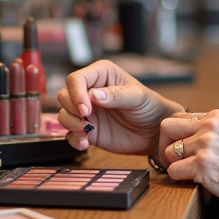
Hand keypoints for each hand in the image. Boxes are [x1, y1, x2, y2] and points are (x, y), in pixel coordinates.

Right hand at [56, 59, 179, 155]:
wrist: (155, 132)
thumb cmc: (149, 106)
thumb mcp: (137, 97)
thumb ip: (116, 95)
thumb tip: (93, 95)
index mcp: (101, 75)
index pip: (76, 79)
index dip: (76, 94)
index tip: (85, 109)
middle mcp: (90, 91)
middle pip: (64, 95)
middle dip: (71, 108)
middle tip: (86, 120)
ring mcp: (87, 112)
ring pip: (64, 114)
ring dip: (70, 124)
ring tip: (86, 132)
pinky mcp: (88, 130)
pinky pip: (70, 134)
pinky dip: (74, 139)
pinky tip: (86, 143)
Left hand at [158, 109, 218, 211]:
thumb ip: (210, 131)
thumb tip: (186, 137)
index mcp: (215, 116)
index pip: (178, 117)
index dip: (175, 135)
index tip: (182, 148)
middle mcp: (209, 126)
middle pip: (167, 127)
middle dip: (166, 144)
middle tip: (175, 159)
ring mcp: (205, 145)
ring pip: (167, 152)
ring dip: (176, 164)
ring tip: (191, 172)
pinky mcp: (202, 165)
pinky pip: (173, 171)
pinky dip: (180, 179)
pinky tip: (195, 180)